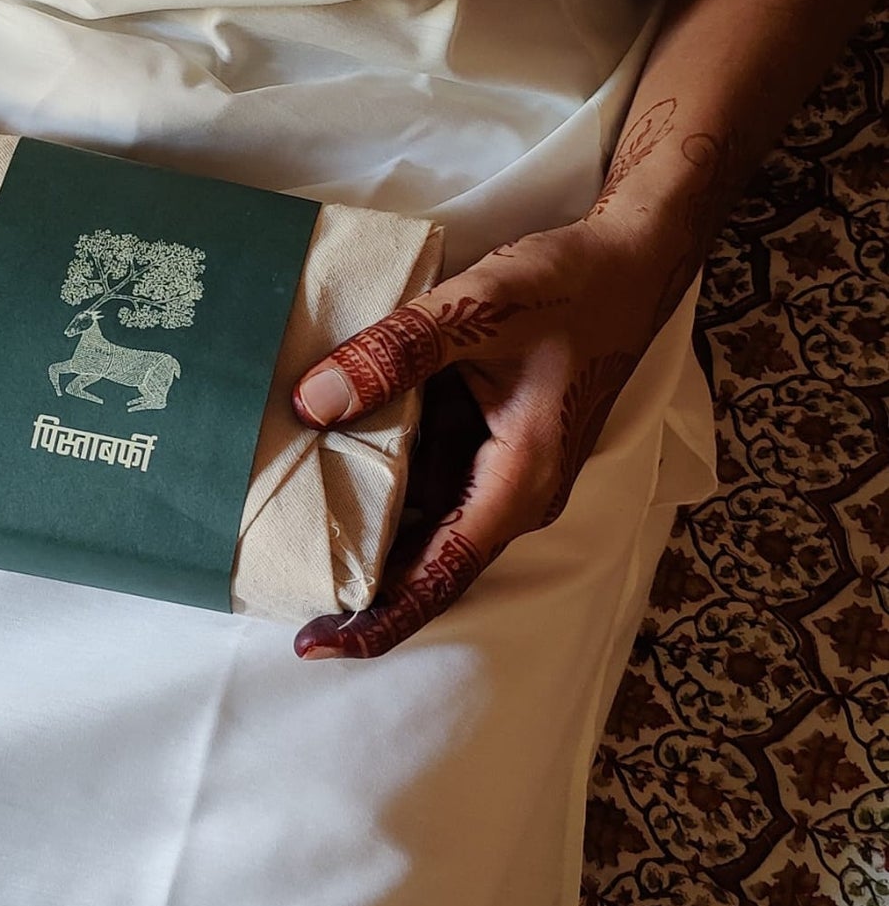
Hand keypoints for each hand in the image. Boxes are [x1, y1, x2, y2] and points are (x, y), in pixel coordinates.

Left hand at [289, 216, 682, 658]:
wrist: (628, 261)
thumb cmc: (569, 287)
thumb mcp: (477, 309)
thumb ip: (394, 353)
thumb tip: (311, 403)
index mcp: (519, 482)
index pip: (441, 575)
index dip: (379, 617)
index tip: (316, 644)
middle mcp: (511, 491)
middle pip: (427, 564)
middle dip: (360, 589)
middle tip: (279, 596)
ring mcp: (502, 469)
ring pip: (425, 523)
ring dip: (366, 537)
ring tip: (289, 545)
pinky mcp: (490, 441)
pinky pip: (428, 480)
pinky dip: (381, 485)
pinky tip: (328, 467)